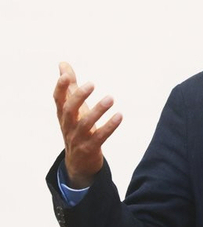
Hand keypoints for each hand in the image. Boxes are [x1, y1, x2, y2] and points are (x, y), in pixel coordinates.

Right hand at [53, 62, 122, 188]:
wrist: (78, 163)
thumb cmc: (76, 128)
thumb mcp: (72, 108)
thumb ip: (69, 86)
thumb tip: (63, 64)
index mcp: (63, 114)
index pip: (58, 99)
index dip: (60, 88)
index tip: (66, 75)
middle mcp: (68, 125)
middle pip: (69, 110)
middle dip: (79, 97)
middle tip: (92, 84)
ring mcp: (78, 138)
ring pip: (85, 124)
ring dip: (98, 111)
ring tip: (110, 98)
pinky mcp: (89, 148)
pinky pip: (99, 137)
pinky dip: (109, 127)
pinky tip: (119, 115)